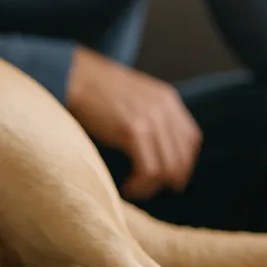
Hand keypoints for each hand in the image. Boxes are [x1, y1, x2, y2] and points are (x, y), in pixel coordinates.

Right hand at [66, 47, 201, 200]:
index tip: (167, 176)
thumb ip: (149, 113)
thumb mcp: (134, 95)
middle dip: (168, 179)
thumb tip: (153, 144)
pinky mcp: (134, 131)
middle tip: (148, 188)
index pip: (191, 140)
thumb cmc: (96, 88)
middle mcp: (165, 109)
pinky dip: (141, 185)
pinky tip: (128, 187)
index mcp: (167, 99)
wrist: (75, 76)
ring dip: (152, 186)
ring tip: (135, 189)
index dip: (182, 162)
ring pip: (168, 168)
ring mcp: (151, 120)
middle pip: (182, 157)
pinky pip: (149, 170)